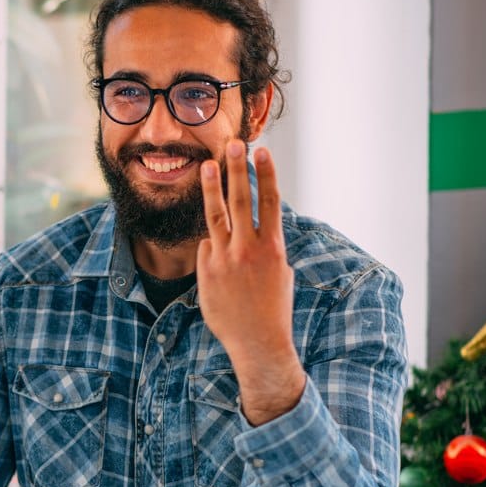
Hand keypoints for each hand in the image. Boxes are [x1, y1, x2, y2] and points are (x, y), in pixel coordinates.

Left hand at [197, 140, 305, 424]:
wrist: (257, 343)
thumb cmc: (273, 307)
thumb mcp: (280, 273)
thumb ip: (266, 247)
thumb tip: (254, 228)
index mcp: (272, 248)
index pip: (269, 202)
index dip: (266, 174)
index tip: (262, 151)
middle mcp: (247, 249)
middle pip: (240, 201)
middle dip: (237, 169)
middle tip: (233, 144)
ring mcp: (224, 260)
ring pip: (216, 216)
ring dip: (212, 188)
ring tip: (207, 165)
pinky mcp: (206, 272)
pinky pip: (207, 248)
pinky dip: (213, 247)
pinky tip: (222, 263)